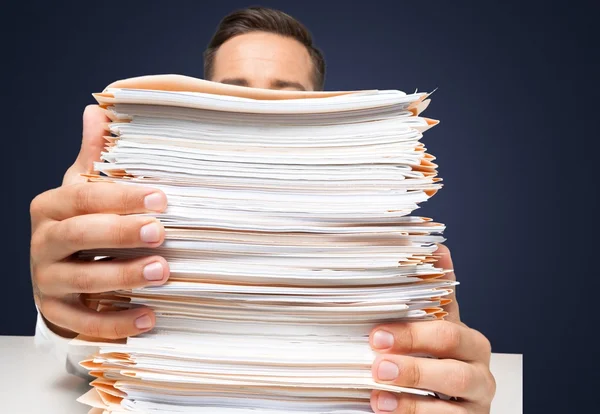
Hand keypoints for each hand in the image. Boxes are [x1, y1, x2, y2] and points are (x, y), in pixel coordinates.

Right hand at [29, 105, 169, 338]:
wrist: (61, 274)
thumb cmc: (83, 226)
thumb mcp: (85, 191)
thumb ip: (95, 158)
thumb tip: (97, 110)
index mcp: (51, 207)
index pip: (84, 197)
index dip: (122, 197)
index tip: (162, 199)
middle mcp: (42, 242)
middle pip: (80, 235)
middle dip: (122, 233)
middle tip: (161, 233)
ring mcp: (45, 280)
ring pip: (83, 279)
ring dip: (125, 276)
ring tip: (163, 272)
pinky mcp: (55, 312)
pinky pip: (83, 321)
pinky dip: (117, 322)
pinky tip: (149, 317)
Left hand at [369, 245, 495, 412]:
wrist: (454, 402)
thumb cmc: (441, 358)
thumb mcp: (439, 326)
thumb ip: (437, 294)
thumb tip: (438, 247)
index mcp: (472, 343)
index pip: (447, 334)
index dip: (412, 334)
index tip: (378, 335)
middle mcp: (479, 375)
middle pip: (452, 370)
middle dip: (412, 367)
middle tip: (377, 364)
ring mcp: (475, 406)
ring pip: (448, 406)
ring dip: (410, 398)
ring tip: (377, 392)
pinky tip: (385, 407)